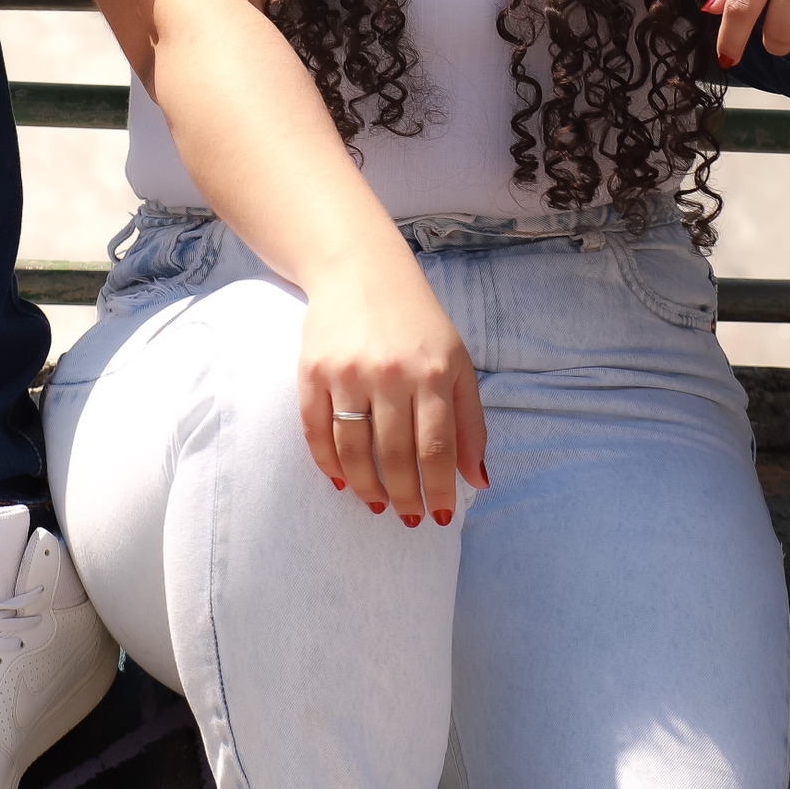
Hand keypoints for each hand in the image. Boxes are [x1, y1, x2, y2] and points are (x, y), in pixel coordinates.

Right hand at [298, 241, 488, 526]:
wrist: (360, 270)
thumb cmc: (417, 325)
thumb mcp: (457, 363)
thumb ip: (470, 423)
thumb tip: (477, 481)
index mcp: (433, 372)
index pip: (437, 449)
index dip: (439, 491)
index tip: (442, 516)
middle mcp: (390, 373)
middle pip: (395, 456)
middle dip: (405, 497)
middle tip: (408, 517)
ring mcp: (348, 372)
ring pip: (354, 450)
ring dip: (367, 488)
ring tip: (378, 503)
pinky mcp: (312, 371)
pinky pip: (316, 432)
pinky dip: (328, 464)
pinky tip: (342, 481)